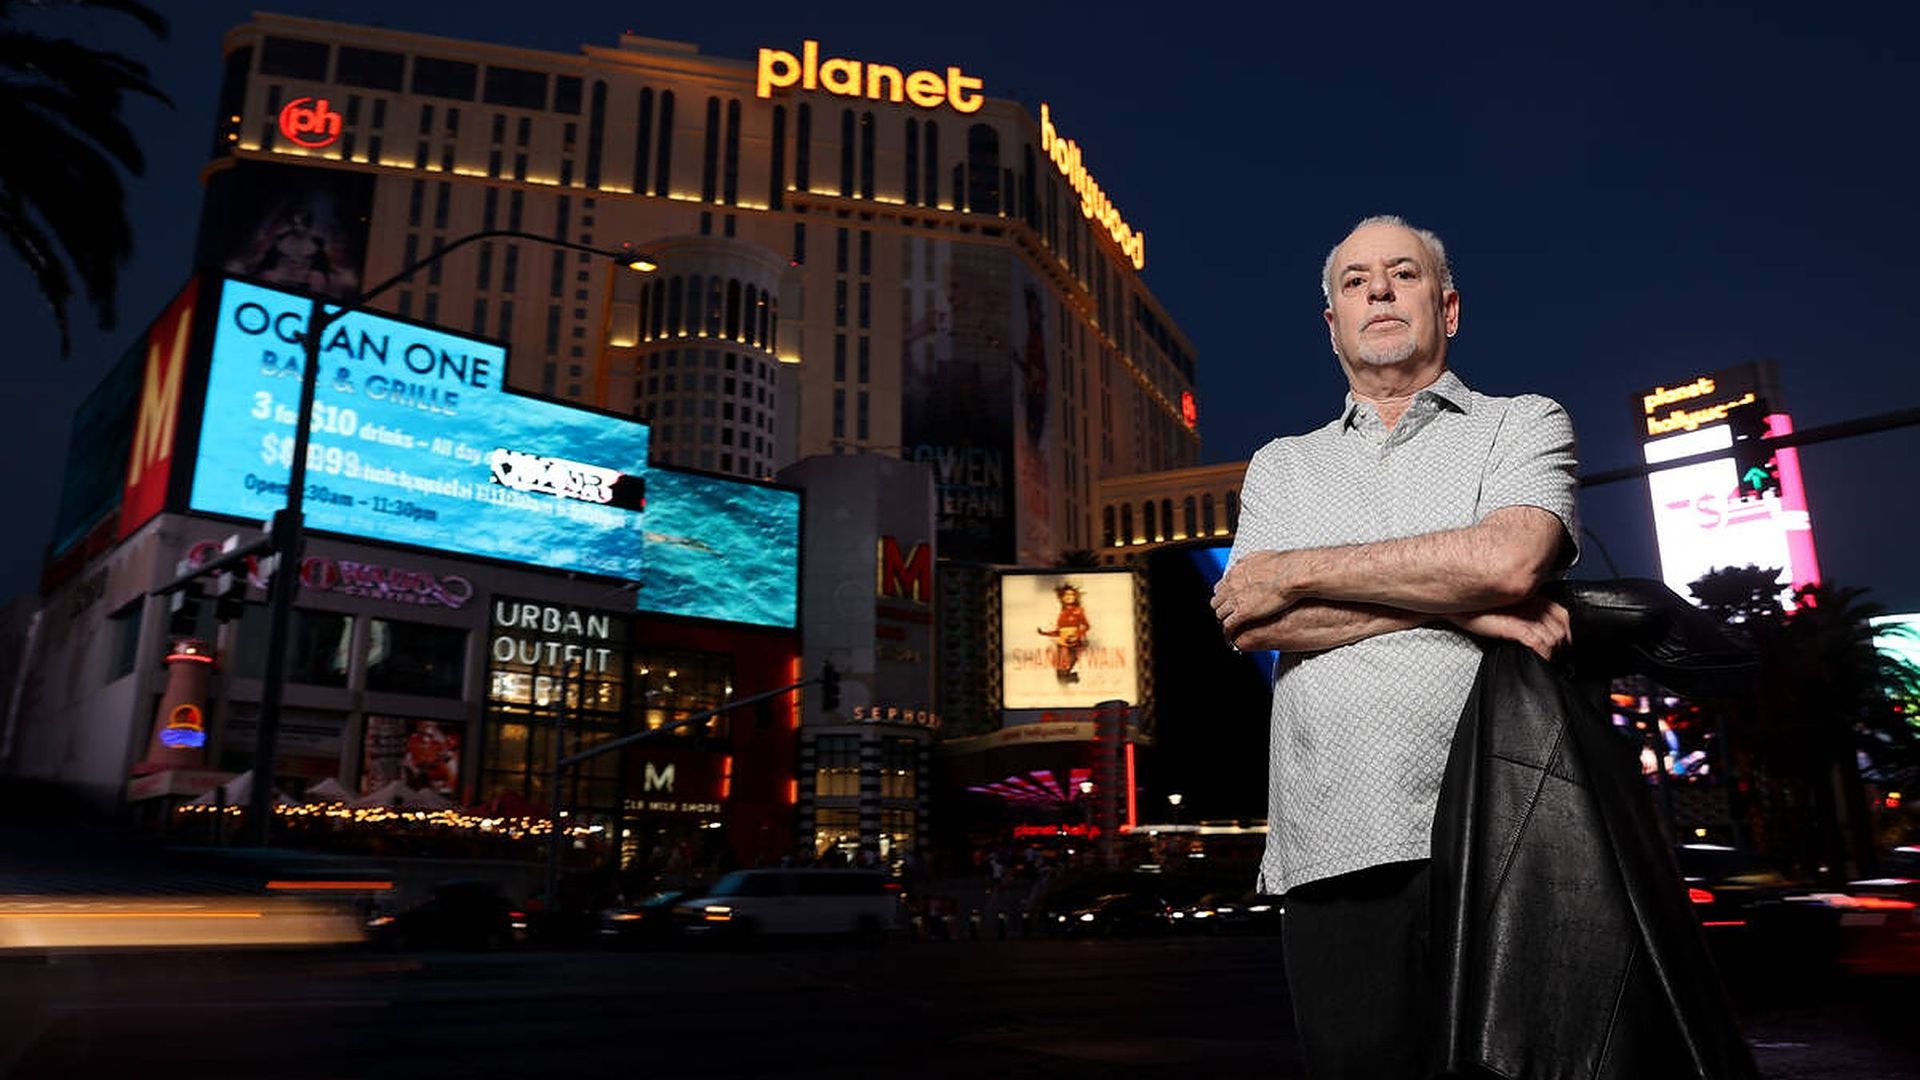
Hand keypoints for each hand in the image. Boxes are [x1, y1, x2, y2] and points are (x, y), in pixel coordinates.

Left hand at [1212, 550, 1302, 637]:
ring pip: (1220, 614)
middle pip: (1217, 601)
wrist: (1291, 573)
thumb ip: (1251, 562)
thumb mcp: (1261, 557)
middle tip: (1229, 614)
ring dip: (1224, 620)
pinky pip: (1228, 625)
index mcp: (1236, 572)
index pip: (1220, 587)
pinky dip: (1227, 632)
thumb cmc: (1283, 565)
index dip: (1224, 596)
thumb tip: (1250, 564)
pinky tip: (1231, 637)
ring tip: (1230, 626)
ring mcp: (1236, 599)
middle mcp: (1232, 585)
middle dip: (1222, 608)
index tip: (1228, 601)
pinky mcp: (1243, 612)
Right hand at [1445, 596, 1571, 659]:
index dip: (1566, 634)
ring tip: (1546, 662)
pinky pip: (1540, 644)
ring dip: (1553, 653)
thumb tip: (1540, 635)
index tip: (1562, 647)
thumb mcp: (1509, 610)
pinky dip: (1543, 655)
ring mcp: (1527, 615)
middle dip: (1561, 648)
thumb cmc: (1480, 610)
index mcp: (1535, 598)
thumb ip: (1527, 616)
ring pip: (1554, 638)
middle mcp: (1535, 605)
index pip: (1564, 616)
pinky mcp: (1517, 627)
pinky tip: (1539, 660)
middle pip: (1561, 630)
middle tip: (1556, 660)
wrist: (1459, 608)